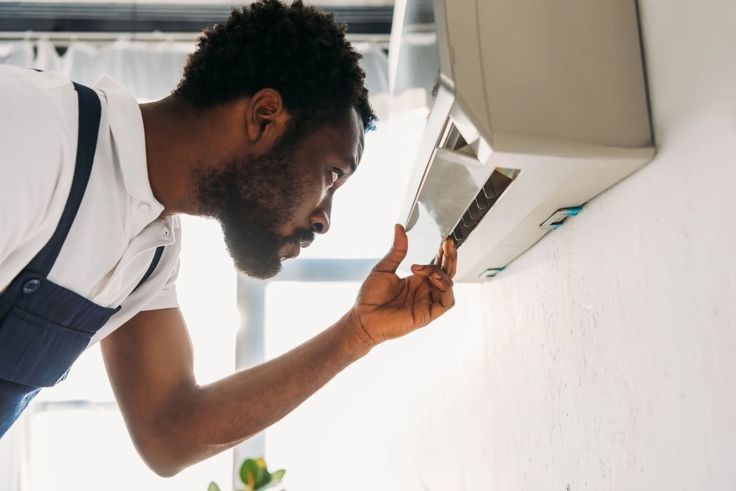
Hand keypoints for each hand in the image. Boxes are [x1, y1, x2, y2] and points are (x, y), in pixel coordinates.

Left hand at [350, 224, 456, 346]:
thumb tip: (399, 228)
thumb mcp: (384, 268)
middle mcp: (424, 290)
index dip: (443, 253)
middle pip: (446, 272)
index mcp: (416, 280)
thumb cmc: (370, 297)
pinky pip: (446, 302)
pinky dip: (445, 289)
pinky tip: (434, 279)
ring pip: (448, 285)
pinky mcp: (428, 314)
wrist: (363, 318)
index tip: (444, 241)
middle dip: (450, 258)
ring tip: (429, 269)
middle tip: (447, 244)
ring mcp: (427, 302)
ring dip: (443, 273)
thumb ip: (396, 250)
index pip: (436, 264)